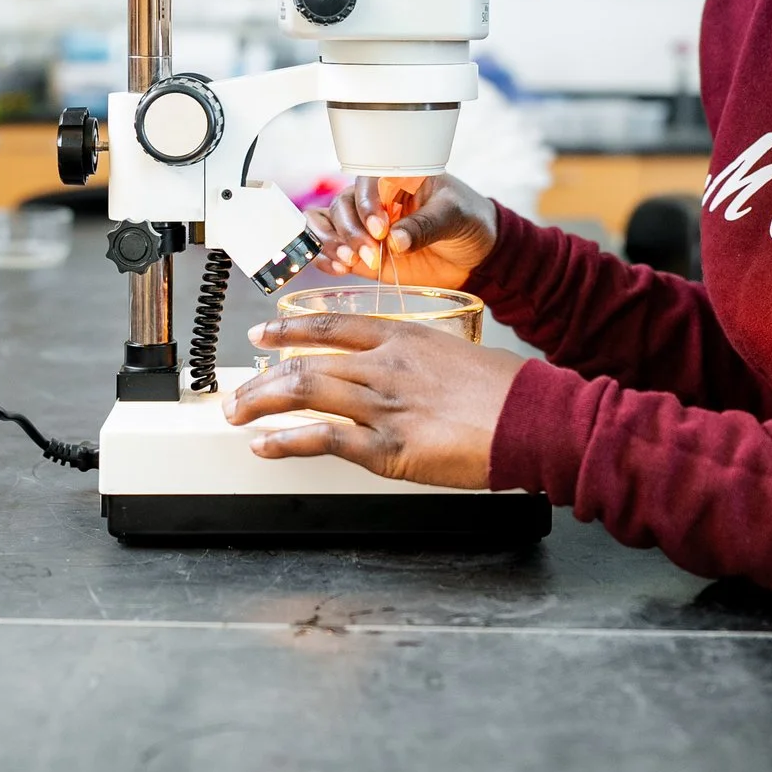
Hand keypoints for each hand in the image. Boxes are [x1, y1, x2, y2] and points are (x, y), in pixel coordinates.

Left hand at [223, 314, 523, 488]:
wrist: (535, 417)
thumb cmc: (508, 392)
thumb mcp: (456, 356)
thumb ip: (418, 363)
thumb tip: (399, 378)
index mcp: (403, 336)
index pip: (331, 324)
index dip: (289, 330)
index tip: (263, 336)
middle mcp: (385, 364)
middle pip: (305, 362)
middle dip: (261, 379)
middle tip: (236, 393)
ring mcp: (383, 403)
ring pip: (303, 392)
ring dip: (260, 405)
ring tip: (236, 416)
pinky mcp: (388, 446)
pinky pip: (323, 439)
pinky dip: (286, 442)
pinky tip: (265, 446)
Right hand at [305, 174, 497, 289]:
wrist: (477, 256)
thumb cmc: (469, 222)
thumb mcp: (455, 216)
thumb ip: (426, 225)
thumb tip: (395, 240)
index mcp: (398, 178)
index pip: (367, 181)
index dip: (367, 203)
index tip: (381, 229)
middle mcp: (376, 199)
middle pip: (343, 204)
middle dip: (350, 231)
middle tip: (371, 254)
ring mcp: (365, 227)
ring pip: (329, 223)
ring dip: (331, 242)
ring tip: (348, 262)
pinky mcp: (362, 252)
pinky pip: (330, 248)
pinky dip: (325, 256)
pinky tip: (338, 267)